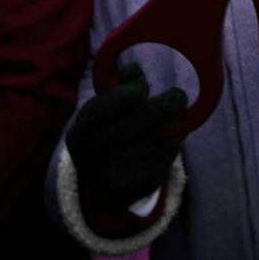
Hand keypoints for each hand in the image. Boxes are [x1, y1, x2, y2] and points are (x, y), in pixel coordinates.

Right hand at [67, 62, 187, 219]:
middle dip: (167, 103)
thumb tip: (133, 70)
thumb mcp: (108, 104)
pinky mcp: (136, 188)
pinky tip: (168, 140)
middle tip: (178, 96)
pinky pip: (166, 158)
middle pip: (142, 119)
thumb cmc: (113, 129)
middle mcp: (91, 157)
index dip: (132, 91)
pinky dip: (172, 145)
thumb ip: (120, 83)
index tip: (143, 87)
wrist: (109, 181)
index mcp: (80, 132)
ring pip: (158, 138)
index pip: (106, 105)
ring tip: (167, 122)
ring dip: (170, 127)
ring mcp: (112, 177)